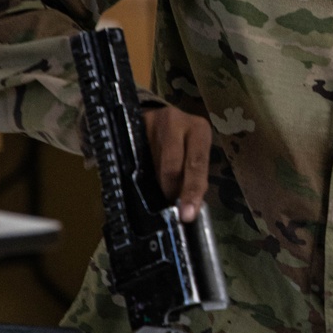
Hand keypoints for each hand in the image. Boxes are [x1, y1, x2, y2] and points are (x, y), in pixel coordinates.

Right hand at [142, 104, 211, 221]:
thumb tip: (190, 209)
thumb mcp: (194, 153)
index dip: (191, 190)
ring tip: (157, 188)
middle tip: (169, 207)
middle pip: (172, 166)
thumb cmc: (182, 140)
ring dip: (156, 183)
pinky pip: (135, 158)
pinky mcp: (133, 127)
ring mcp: (152, 122)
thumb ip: (195, 176)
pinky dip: (140, 173)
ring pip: (153, 165)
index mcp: (199, 129)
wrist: (156, 117)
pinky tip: (142, 178)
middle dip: (170, 190)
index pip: (197, 163)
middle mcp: (176, 121)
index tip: (187, 214)